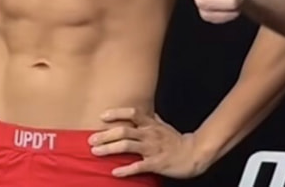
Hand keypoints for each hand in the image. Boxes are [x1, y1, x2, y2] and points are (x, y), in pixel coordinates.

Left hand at [89, 108, 203, 177]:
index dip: (116, 113)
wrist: (193, 154)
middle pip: (123, 131)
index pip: (131, 113)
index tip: (102, 116)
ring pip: (127, 146)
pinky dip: (125, 169)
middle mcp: (149, 134)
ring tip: (96, 153)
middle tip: (91, 140)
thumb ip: (153, 119)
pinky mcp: (155, 163)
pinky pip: (138, 166)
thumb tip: (147, 112)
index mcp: (151, 124)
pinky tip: (114, 172)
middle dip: (105, 135)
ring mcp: (152, 148)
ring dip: (109, 149)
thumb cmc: (177, 140)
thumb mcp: (164, 126)